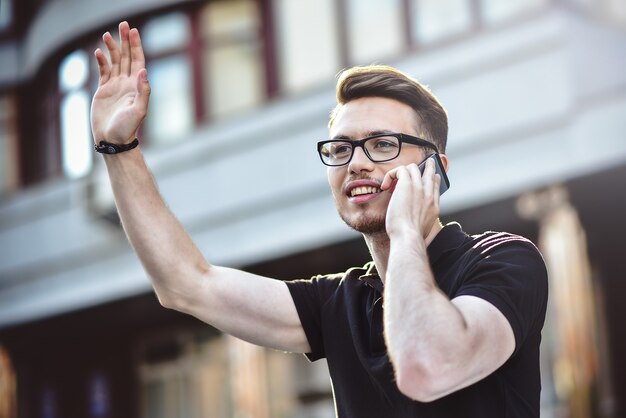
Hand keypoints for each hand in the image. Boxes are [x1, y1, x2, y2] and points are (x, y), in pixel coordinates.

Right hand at [90, 21, 149, 144]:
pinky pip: (103, 72)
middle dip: (125, 41)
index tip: (133, 31)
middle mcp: (127, 84)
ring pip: (115, 62)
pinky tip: (98, 52)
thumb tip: (143, 71)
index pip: (138, 61)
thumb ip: (143, 91)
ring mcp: (115, 86)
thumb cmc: (128, 128)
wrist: (113, 140)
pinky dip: (101, 61)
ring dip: (112, 48)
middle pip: (127, 57)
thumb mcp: (139, 110)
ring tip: (107, 35)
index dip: (136, 46)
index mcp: (137, 86)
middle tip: (123, 24)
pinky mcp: (103, 91)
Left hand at [380, 158, 441, 238]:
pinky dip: (391, 175)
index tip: (432, 176)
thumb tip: (414, 221)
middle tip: (427, 161)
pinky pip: (400, 169)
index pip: (436, 186)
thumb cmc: (410, 238)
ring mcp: (420, 188)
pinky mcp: (407, 184)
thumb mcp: (422, 230)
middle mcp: (429, 195)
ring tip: (391, 181)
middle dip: (428, 166)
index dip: (433, 179)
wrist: (408, 236)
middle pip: (430, 173)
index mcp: (433, 206)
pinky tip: (385, 186)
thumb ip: (421, 221)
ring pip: (414, 168)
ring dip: (403, 171)